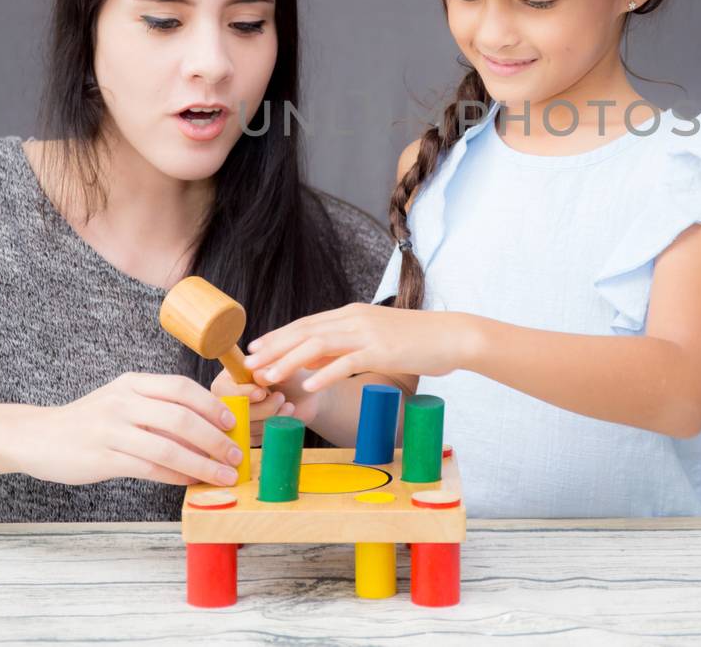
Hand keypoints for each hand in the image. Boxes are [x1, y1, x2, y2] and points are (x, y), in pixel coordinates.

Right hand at [12, 372, 244, 487]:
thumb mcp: (121, 401)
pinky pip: (148, 467)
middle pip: (181, 418)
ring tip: (221, 475)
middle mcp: (123, 402)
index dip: (211, 406)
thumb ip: (156, 409)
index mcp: (132, 383)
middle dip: (215, 439)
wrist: (37, 436)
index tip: (232, 423)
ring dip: (201, 463)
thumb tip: (205, 429)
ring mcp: (111, 430)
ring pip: (168, 447)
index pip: (181, 388)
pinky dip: (174, 476)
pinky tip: (190, 481)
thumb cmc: (89, 421)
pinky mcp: (103, 458)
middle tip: (235, 455)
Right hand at [209, 368, 304, 441]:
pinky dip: (272, 430)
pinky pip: (255, 440)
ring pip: (247, 429)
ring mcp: (236, 421)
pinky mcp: (247, 436)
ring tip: (288, 406)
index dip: (242, 394)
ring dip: (272, 418)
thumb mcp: (280, 368)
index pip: (223, 390)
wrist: (304, 395)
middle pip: (235, 413)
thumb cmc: (289, 375)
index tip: (262, 393)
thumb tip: (258, 375)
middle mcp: (227, 400)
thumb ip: (268, 370)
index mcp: (228, 379)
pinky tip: (284, 419)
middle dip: (263, 407)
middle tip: (280, 397)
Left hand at [242, 303, 473, 393]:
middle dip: (273, 348)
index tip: (254, 349)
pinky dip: (325, 372)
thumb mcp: (373, 340)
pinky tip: (309, 384)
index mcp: (351, 314)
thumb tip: (311, 359)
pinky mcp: (382, 350)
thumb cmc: (415, 341)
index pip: (306, 323)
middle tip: (249, 364)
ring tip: (268, 376)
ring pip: (318, 344)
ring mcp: (367, 333)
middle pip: (304, 331)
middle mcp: (354, 319)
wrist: (451, 335)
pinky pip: (347, 361)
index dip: (278, 336)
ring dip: (289, 360)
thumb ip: (342, 346)